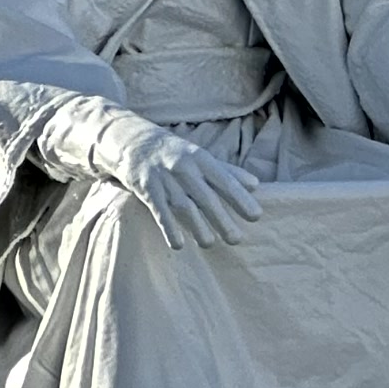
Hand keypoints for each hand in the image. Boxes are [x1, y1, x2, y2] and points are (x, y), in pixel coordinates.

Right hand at [96, 116, 262, 249]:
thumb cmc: (176, 153)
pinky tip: (179, 244)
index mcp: (202, 159)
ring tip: (209, 244)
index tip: (255, 216)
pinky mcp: (147, 189)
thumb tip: (255, 185)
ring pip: (183, 205)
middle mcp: (184, 168)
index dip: (240, 198)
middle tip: (236, 240)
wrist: (133, 142)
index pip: (224, 180)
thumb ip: (228, 172)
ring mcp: (164, 179)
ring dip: (197, 226)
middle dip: (221, 219)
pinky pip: (159, 211)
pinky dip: (169, 228)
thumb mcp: (202, 157)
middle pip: (205, 197)